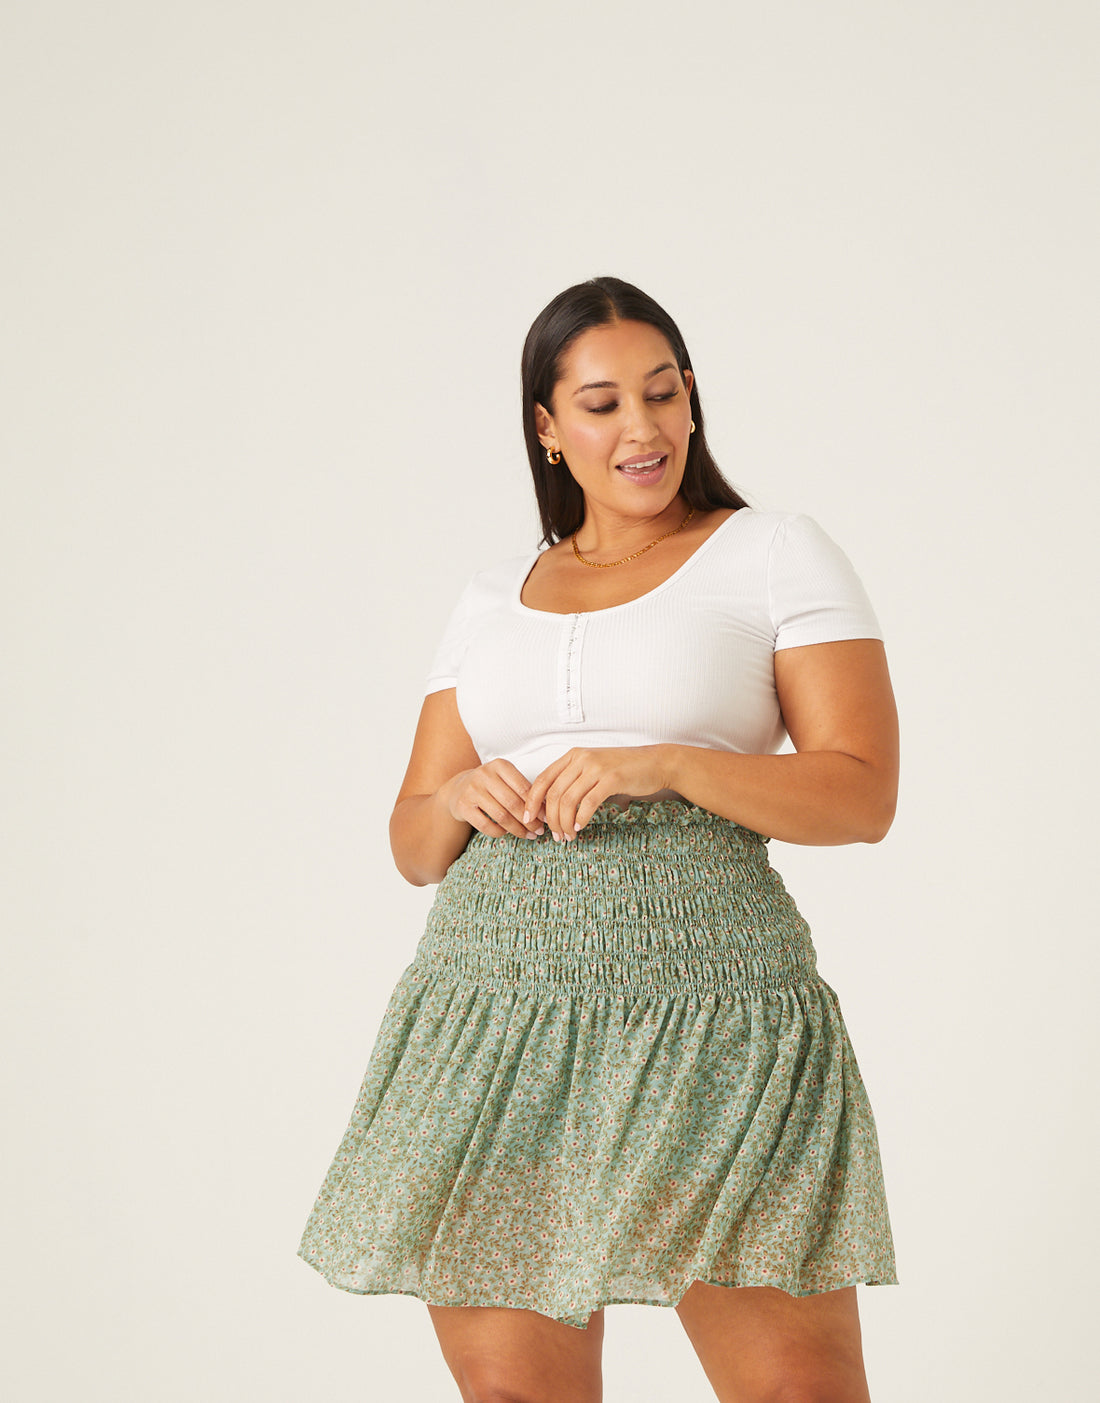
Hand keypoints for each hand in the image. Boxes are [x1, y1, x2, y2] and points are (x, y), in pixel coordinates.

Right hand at [440, 758, 543, 840]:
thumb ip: (523, 791)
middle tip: (539, 830)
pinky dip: (498, 832)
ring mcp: (472, 790)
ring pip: (501, 816)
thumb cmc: (490, 786)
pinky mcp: (462, 806)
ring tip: (528, 835)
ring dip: (517, 829)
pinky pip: (485, 825)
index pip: (524, 788)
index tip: (547, 818)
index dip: (538, 806)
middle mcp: (485, 774)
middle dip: (530, 821)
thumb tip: (546, 812)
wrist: (458, 789)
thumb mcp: (505, 779)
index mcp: (500, 765)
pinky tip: (506, 833)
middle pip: (513, 803)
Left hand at [525, 746, 671, 840]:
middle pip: (553, 793)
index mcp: (573, 756)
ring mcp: (597, 768)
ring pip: (568, 800)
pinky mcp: (612, 779)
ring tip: (568, 836)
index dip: (532, 801)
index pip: (543, 779)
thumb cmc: (624, 769)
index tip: (529, 818)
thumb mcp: (593, 768)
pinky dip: (581, 818)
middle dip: (550, 818)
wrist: (655, 763)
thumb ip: (573, 780)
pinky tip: (580, 827)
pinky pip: (588, 802)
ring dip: (564, 822)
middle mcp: (581, 759)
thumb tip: (552, 807)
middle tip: (554, 835)